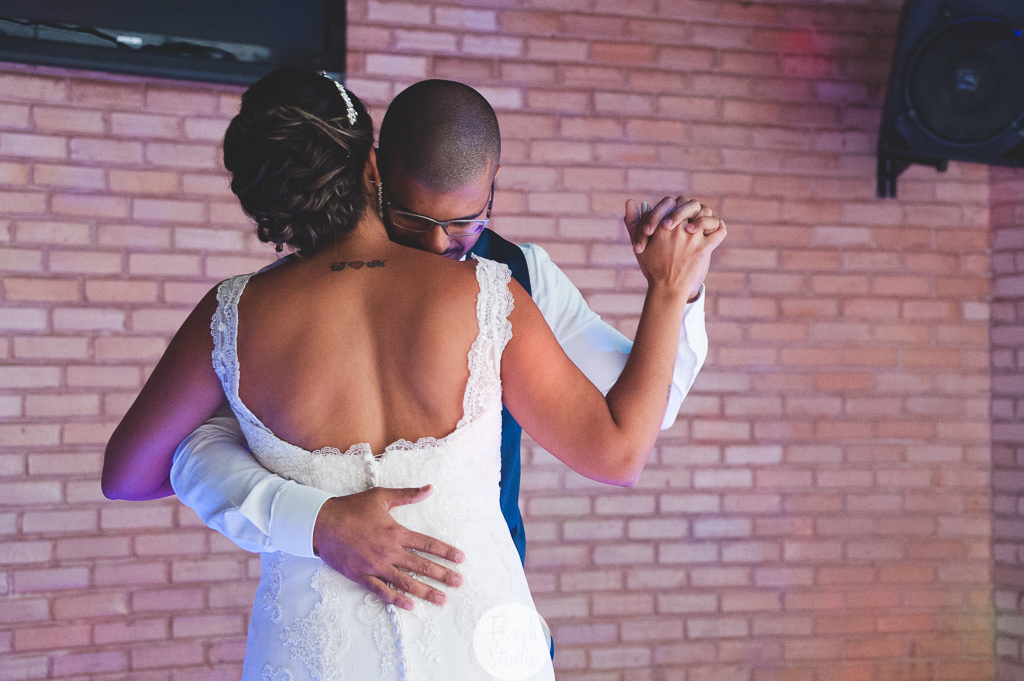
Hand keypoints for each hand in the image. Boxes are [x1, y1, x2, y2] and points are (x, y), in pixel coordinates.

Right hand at [312, 485, 463, 610]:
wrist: (322, 523)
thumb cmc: (351, 508)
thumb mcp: (381, 496)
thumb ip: (407, 495)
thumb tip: (429, 488)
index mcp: (396, 532)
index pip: (427, 544)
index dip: (446, 552)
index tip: (460, 559)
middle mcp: (389, 551)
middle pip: (421, 566)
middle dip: (442, 575)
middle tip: (458, 582)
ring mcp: (376, 566)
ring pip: (406, 582)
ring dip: (426, 591)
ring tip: (441, 599)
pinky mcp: (362, 576)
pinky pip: (382, 591)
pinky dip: (396, 599)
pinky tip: (410, 605)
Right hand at [624, 198, 726, 299]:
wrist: (667, 289)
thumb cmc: (652, 268)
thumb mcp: (640, 244)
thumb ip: (633, 222)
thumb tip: (629, 201)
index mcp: (661, 225)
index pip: (672, 202)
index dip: (674, 207)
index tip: (673, 217)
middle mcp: (677, 229)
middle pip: (691, 205)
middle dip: (691, 209)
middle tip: (690, 218)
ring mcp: (692, 238)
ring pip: (706, 214)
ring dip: (706, 217)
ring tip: (702, 224)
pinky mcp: (704, 249)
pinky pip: (719, 232)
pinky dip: (719, 229)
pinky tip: (715, 230)